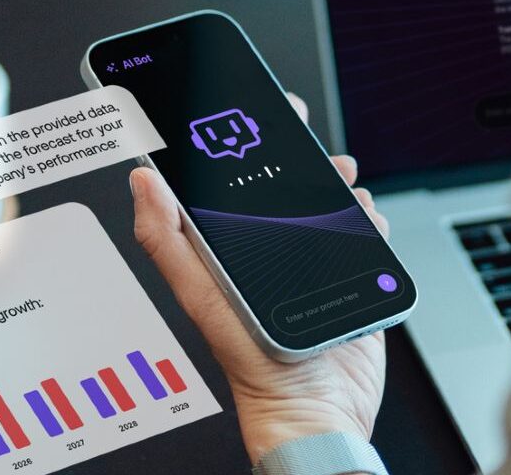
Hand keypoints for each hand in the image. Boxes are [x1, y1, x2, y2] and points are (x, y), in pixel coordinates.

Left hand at [130, 94, 388, 463]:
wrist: (316, 406)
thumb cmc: (252, 364)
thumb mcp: (199, 296)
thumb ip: (167, 240)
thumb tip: (143, 179)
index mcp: (231, 245)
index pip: (230, 178)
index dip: (234, 137)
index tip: (241, 104)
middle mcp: (273, 247)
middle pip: (285, 178)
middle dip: (296, 149)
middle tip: (300, 131)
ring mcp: (317, 258)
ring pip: (329, 196)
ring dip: (337, 181)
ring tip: (338, 182)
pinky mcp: (356, 271)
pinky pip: (366, 227)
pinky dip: (367, 215)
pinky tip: (362, 220)